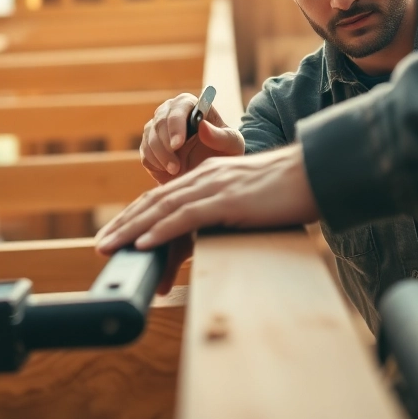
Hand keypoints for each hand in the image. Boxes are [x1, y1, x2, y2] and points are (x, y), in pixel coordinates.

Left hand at [95, 143, 319, 255]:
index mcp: (209, 177)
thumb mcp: (250, 200)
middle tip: (100, 245)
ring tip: (109, 246)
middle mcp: (205, 178)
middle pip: (154, 201)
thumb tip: (213, 235)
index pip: (164, 196)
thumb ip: (228, 212)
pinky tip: (144, 242)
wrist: (317, 172)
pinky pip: (186, 216)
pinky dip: (161, 230)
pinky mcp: (227, 200)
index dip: (136, 215)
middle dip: (124, 224)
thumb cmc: (290, 190)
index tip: (117, 234)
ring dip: (131, 229)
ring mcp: (215, 187)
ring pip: (162, 209)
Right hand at [140, 94, 244, 183]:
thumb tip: (203, 126)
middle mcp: (171, 111)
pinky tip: (169, 172)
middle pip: (159, 121)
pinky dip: (155, 163)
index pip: (180, 106)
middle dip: (165, 145)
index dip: (176, 124)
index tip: (177, 144)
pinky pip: (145, 153)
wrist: (211, 169)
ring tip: (176, 171)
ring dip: (161, 156)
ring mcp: (157, 128)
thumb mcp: (232, 145)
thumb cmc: (225, 150)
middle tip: (175, 166)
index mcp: (192, 104)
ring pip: (150, 137)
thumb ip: (221, 137)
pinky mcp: (149, 145)